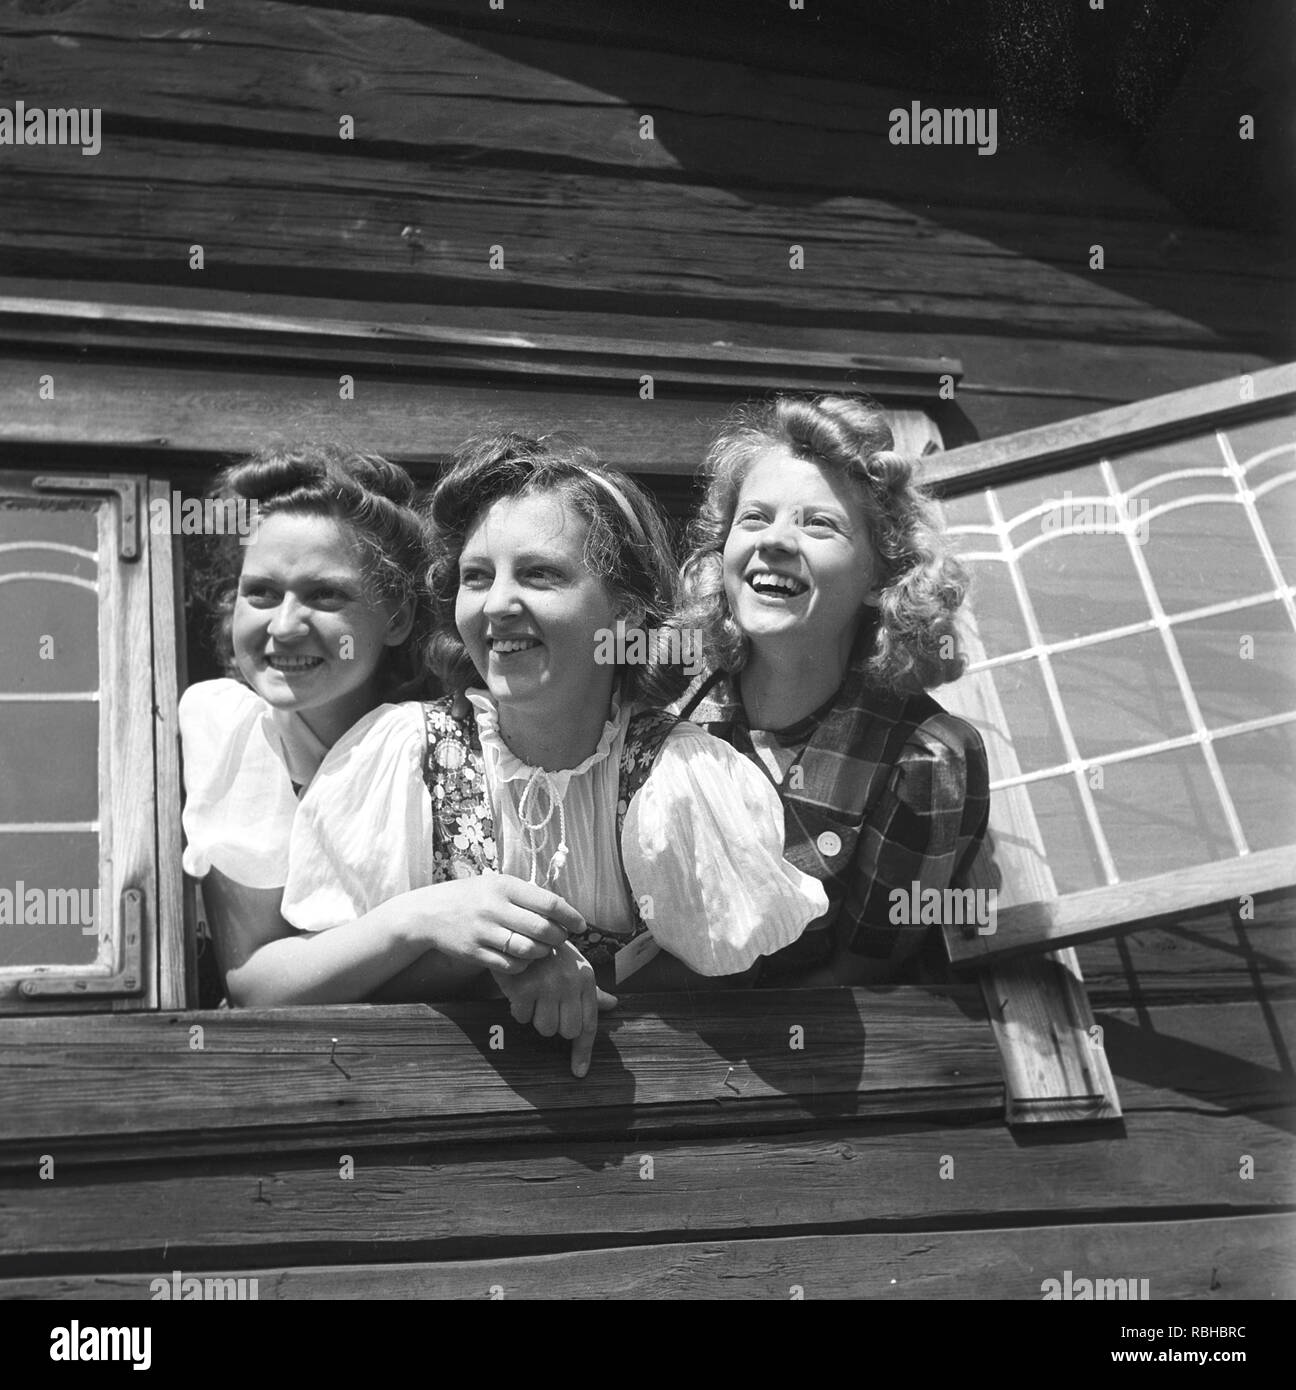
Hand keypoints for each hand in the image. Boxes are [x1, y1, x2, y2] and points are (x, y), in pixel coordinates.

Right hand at [394, 875, 583, 973]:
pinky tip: (524, 958)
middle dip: (559, 937)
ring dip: (543, 953)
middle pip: (542, 929)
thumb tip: (564, 910)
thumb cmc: (473, 897)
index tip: (581, 925)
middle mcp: (494, 908)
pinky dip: (524, 965)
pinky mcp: (474, 953)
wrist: (430, 912)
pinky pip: (510, 965)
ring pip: (528, 950)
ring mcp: (483, 932)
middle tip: (560, 939)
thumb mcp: (498, 884)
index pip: (549, 902)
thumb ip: (527, 895)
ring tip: (543, 949)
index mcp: (504, 886)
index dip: (571, 916)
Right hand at [494, 939, 617, 1077]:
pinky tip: (520, 992)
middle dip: (556, 1025)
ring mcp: (548, 985)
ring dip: (537, 1018)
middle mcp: (571, 983)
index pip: (589, 1024)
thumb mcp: (576, 967)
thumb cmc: (552, 954)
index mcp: (586, 979)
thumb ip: (592, 991)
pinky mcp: (525, 988)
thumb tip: (614, 1005)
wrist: (522, 931)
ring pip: (544, 1028)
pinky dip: (519, 1010)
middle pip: (567, 1032)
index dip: (583, 1052)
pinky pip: (522, 1017)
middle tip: (548, 1007)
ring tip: (534, 997)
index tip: (579, 1072)